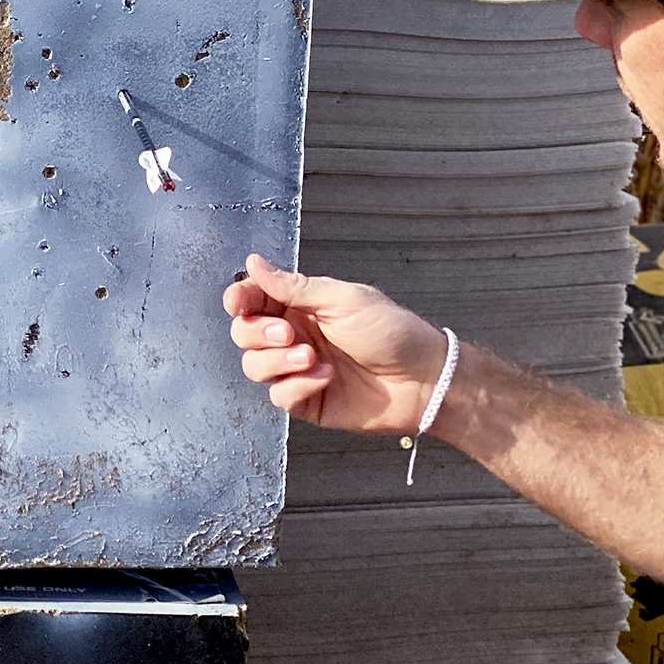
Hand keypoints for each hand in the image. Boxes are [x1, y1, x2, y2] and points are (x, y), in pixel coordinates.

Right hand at [223, 253, 451, 433]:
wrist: (424, 379)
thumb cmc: (392, 332)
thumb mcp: (343, 300)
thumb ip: (294, 286)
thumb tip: (253, 263)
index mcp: (300, 305)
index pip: (252, 298)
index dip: (239, 299)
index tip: (240, 303)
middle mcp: (294, 336)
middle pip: (244, 333)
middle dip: (257, 332)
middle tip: (288, 334)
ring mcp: (297, 369)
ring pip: (254, 366)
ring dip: (275, 361)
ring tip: (310, 358)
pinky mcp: (306, 400)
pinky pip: (279, 395)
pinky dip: (297, 386)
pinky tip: (325, 378)